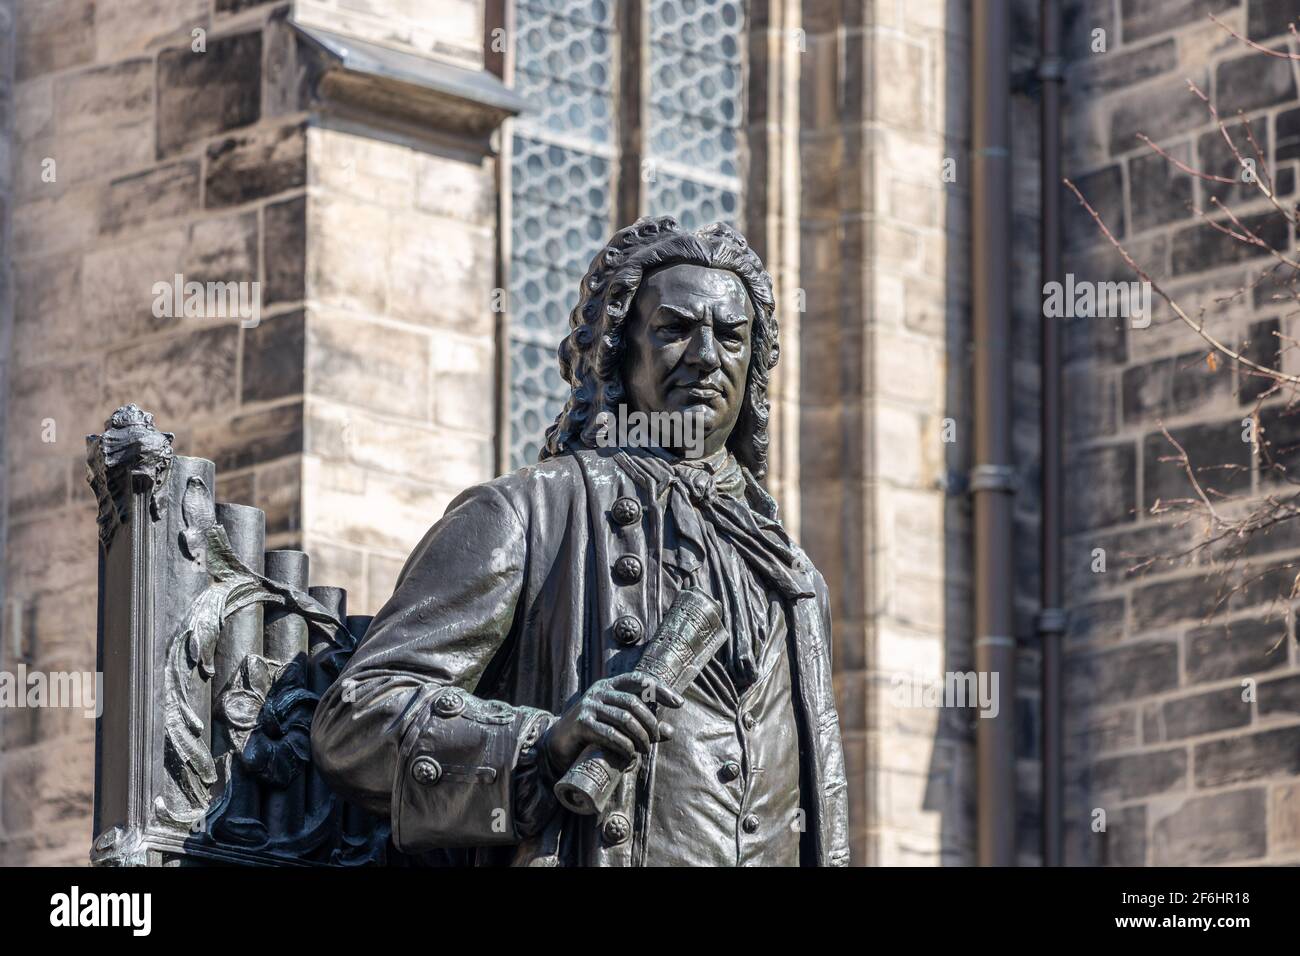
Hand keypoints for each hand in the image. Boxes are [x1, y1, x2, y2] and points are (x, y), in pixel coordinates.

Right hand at [542, 673, 683, 771]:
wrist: (558, 742)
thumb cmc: (593, 732)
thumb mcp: (617, 724)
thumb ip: (642, 725)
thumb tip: (670, 732)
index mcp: (609, 686)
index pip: (639, 680)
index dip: (660, 689)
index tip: (678, 703)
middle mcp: (599, 692)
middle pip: (633, 703)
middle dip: (650, 723)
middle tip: (656, 739)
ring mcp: (589, 706)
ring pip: (624, 719)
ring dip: (640, 737)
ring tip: (645, 749)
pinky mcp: (581, 724)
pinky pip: (609, 734)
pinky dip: (624, 746)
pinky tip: (630, 755)